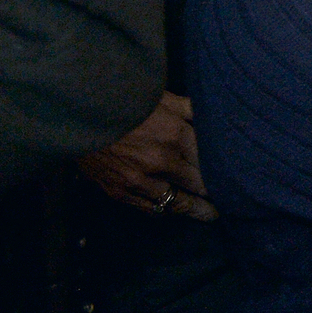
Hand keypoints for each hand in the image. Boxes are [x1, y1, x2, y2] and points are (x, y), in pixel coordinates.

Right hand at [76, 93, 216, 220]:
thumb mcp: (163, 98)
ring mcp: (138, 180)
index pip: (208, 162)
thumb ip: (190, 110)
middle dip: (213, 194)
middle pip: (197, 185)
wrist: (78, 115)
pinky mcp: (118, 191)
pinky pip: (149, 208)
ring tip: (208, 215)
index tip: (233, 178)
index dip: (222, 172)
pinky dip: (164, 210)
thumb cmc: (124, 101)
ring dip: (194, 209)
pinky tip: (173, 210)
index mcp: (176, 135)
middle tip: (227, 201)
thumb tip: (213, 115)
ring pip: (175, 203)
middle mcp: (160, 162)